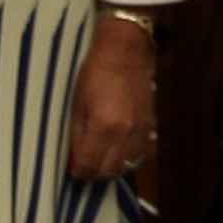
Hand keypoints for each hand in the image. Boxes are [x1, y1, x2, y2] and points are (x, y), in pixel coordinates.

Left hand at [68, 14, 156, 180]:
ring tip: (100, 158)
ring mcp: (141, 131)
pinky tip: (118, 149)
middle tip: (83, 165)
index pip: (89, 165)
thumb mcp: (77, 101)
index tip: (71, 167)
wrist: (126, 49)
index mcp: (104, 126)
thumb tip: (73, 157)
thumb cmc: (94, 70)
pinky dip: (128, 157)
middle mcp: (125, 134)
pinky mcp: (151, 126)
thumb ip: (76, 133)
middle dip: (94, 173)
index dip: (77, 171)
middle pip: (109, 171)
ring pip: (127, 166)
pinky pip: (141, 154)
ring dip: (111, 167)